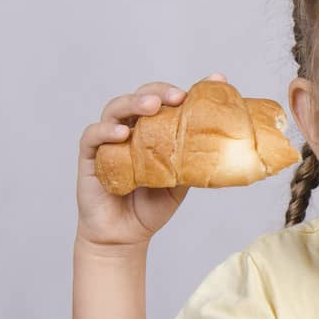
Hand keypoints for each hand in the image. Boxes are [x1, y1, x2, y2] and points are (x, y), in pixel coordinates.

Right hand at [75, 75, 225, 249]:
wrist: (126, 234)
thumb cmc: (153, 203)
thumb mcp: (183, 179)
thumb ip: (195, 158)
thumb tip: (229, 144)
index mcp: (154, 129)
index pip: (166, 100)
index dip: (184, 91)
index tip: (210, 84)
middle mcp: (131, 128)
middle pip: (141, 97)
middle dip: (159, 92)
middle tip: (177, 97)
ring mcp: (108, 139)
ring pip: (115, 109)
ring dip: (134, 104)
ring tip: (151, 106)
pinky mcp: (89, 156)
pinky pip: (93, 136)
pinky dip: (106, 131)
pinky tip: (122, 133)